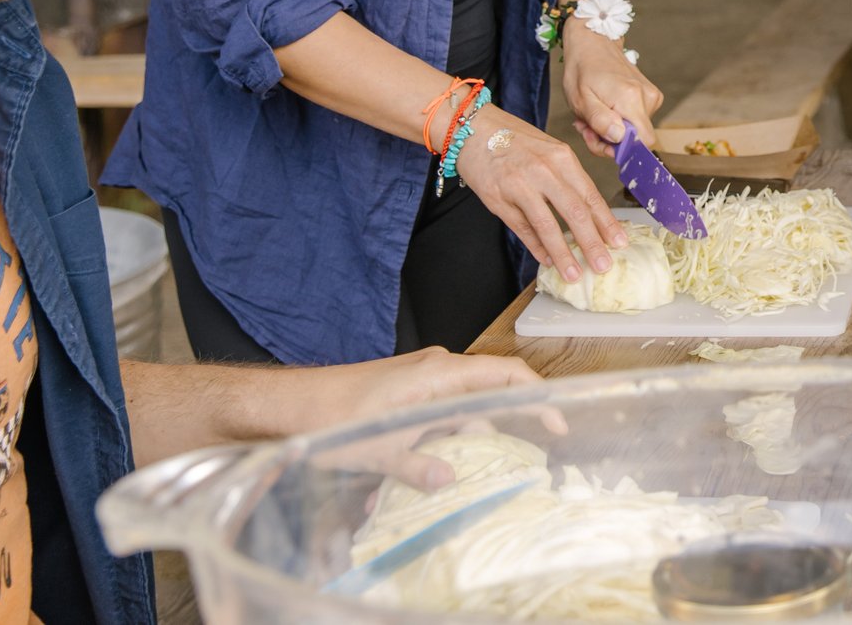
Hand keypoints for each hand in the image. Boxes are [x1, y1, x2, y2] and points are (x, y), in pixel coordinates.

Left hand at [301, 348, 551, 488]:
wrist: (294, 403)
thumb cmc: (334, 419)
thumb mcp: (379, 451)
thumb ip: (418, 468)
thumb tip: (450, 482)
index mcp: (440, 373)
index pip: (506, 374)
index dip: (538, 395)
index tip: (557, 422)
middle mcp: (438, 368)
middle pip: (491, 391)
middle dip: (503, 427)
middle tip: (515, 461)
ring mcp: (424, 377)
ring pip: (465, 406)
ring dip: (464, 439)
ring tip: (456, 475)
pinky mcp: (411, 389)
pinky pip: (443, 410)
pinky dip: (443, 436)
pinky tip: (425, 467)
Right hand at [452, 106, 626, 280]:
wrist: (473, 129)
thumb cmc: (515, 140)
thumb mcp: (549, 150)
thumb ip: (567, 179)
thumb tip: (587, 215)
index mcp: (562, 158)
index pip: (590, 195)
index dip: (606, 222)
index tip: (619, 242)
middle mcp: (544, 171)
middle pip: (574, 212)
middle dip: (592, 243)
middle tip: (603, 265)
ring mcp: (520, 186)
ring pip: (547, 225)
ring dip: (563, 253)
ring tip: (574, 274)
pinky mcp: (498, 199)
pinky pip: (522, 228)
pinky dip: (536, 247)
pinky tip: (547, 260)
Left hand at [558, 24, 662, 149]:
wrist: (594, 42)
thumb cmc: (583, 68)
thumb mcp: (580, 98)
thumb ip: (600, 121)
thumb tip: (619, 139)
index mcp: (630, 99)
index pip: (643, 143)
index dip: (621, 150)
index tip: (599, 140)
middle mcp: (647, 98)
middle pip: (637, 139)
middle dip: (610, 141)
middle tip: (587, 127)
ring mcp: (652, 96)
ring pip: (635, 131)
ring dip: (610, 130)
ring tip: (593, 113)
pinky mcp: (651, 96)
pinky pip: (637, 120)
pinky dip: (618, 121)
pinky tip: (604, 108)